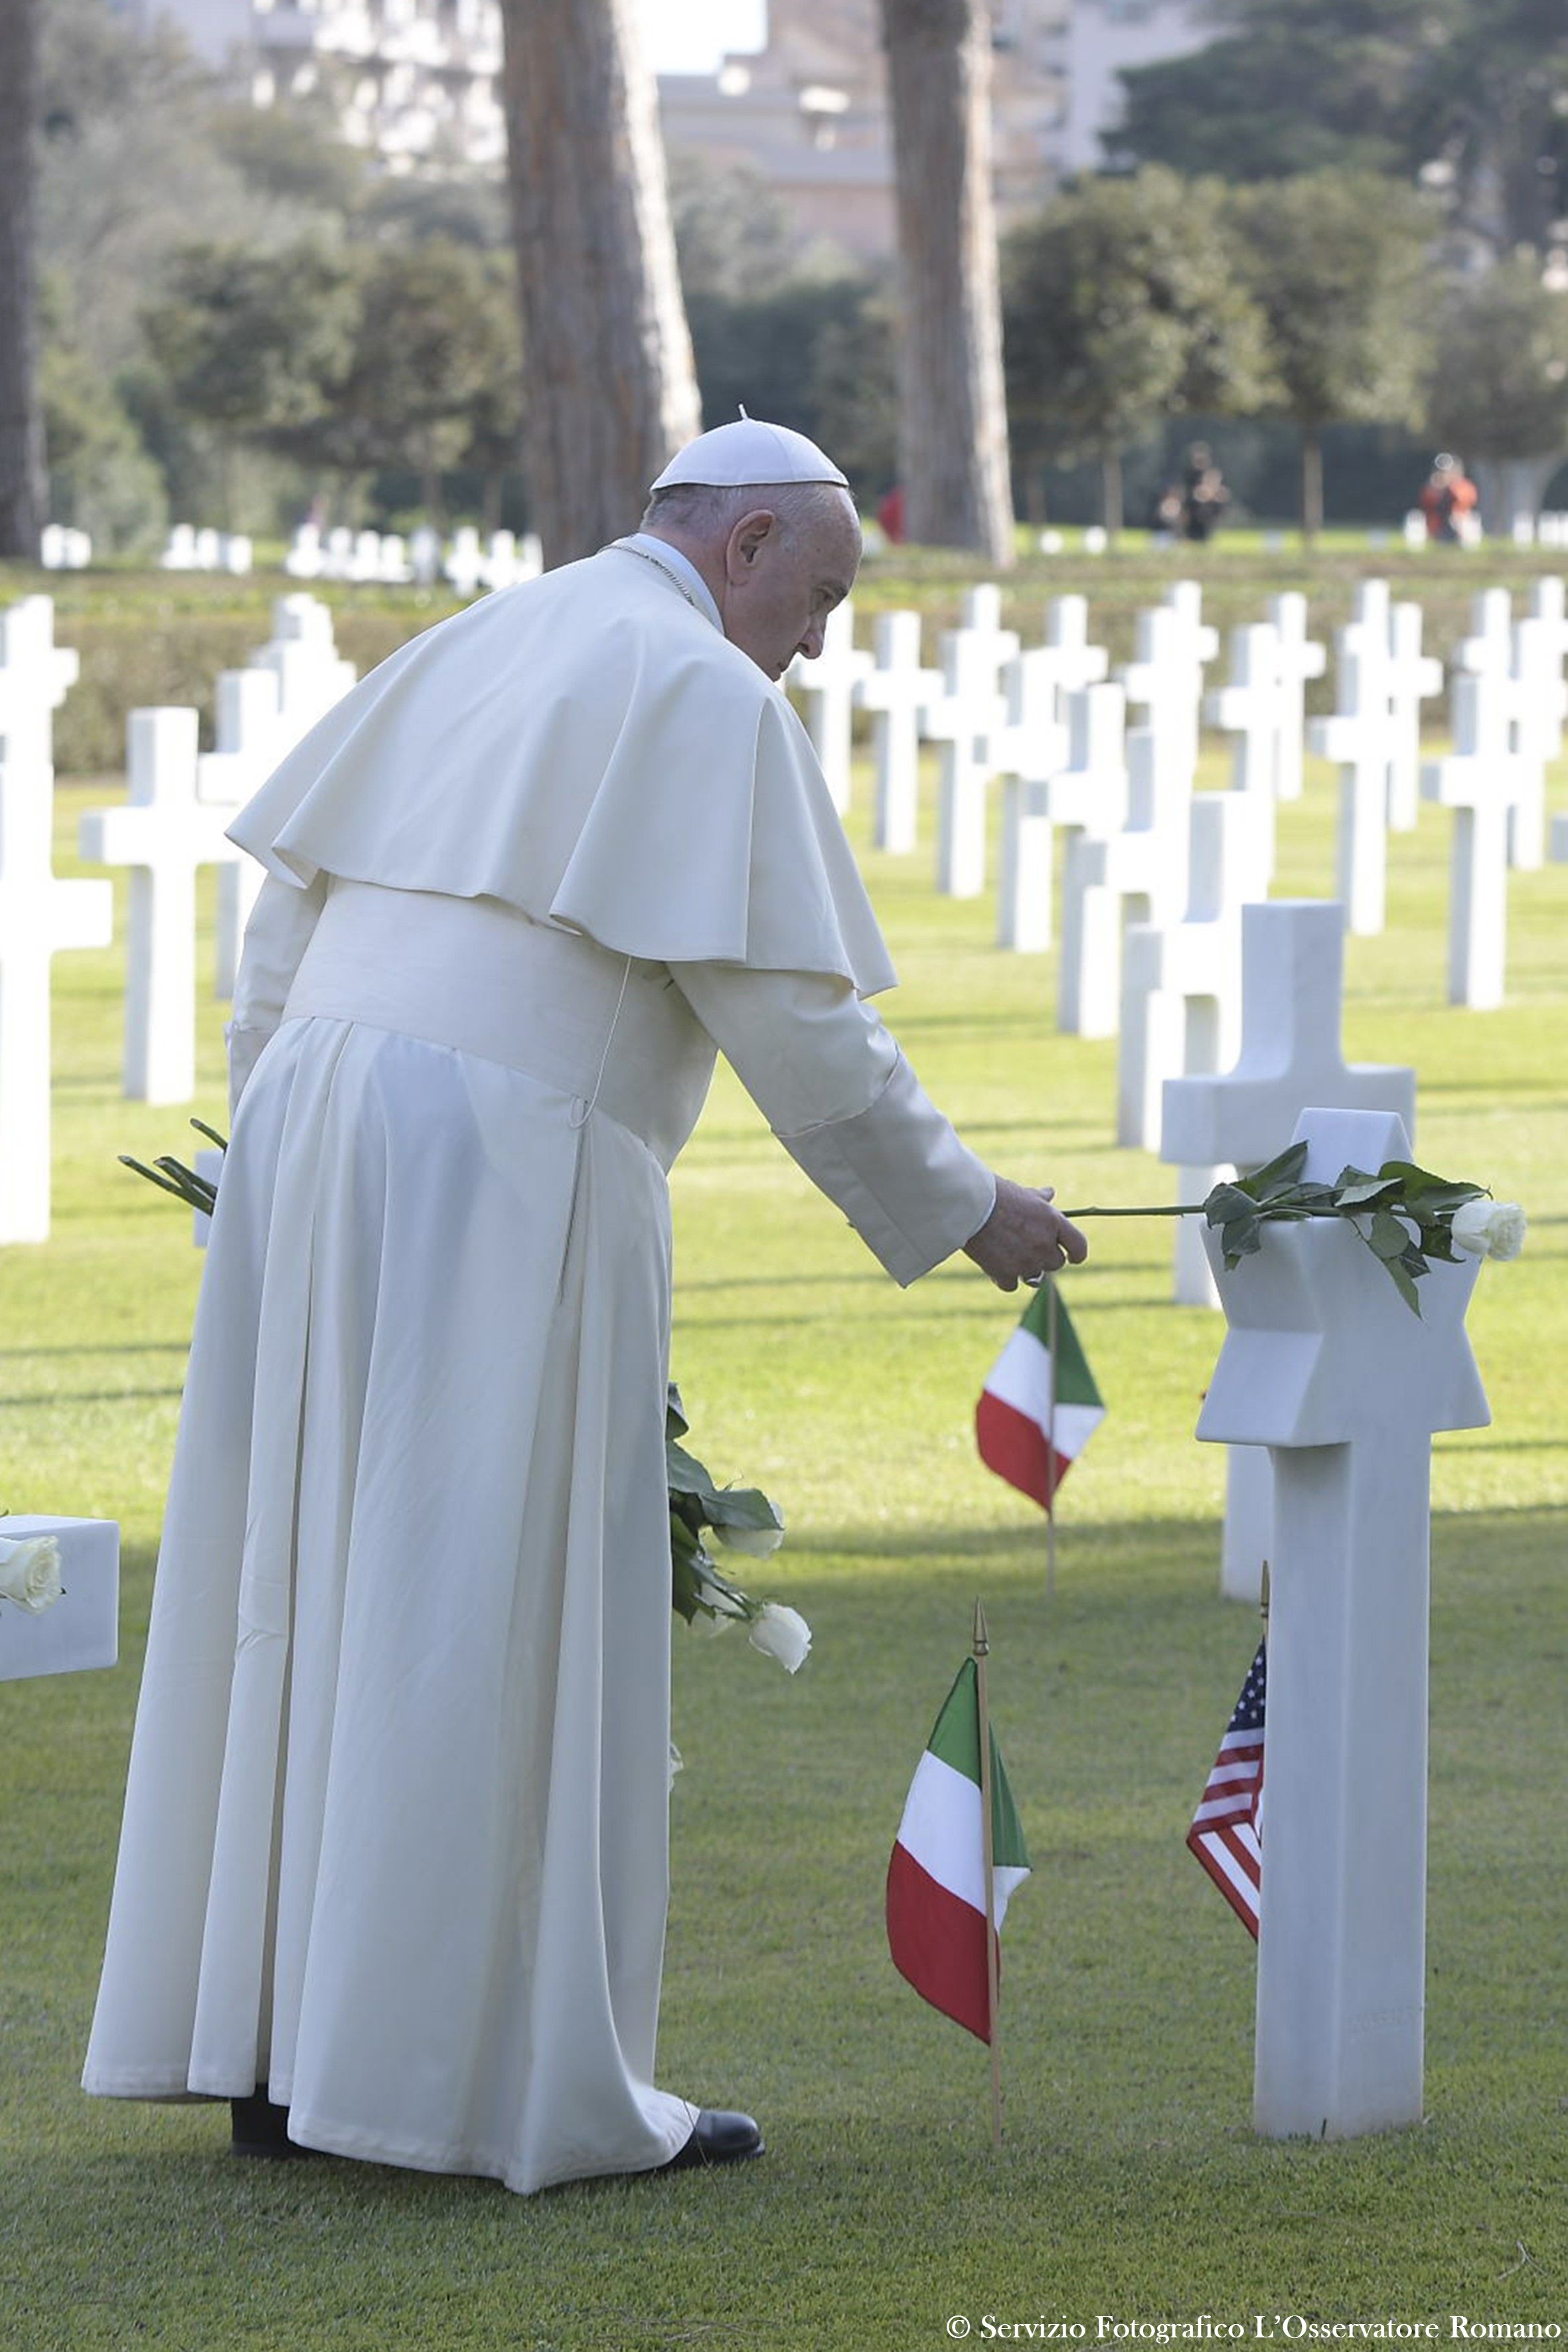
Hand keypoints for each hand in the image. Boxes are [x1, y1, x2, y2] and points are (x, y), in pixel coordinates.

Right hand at [963, 1178, 1088, 1291]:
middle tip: (1030, 1248)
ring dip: (1026, 1268)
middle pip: (1056, 1263)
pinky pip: (1012, 1285)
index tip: (1073, 1257)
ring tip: (1010, 1255)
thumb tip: (1050, 1193)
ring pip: (1035, 1276)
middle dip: (1046, 1257)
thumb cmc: (995, 1193)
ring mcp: (1025, 1261)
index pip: (1079, 1246)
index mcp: (1053, 1221)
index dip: (1077, 1254)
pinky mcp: (1004, 1273)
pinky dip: (1005, 1278)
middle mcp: (1043, 1244)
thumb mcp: (1022, 1192)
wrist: (968, 1205)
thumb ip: (1040, 1198)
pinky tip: (995, 1267)